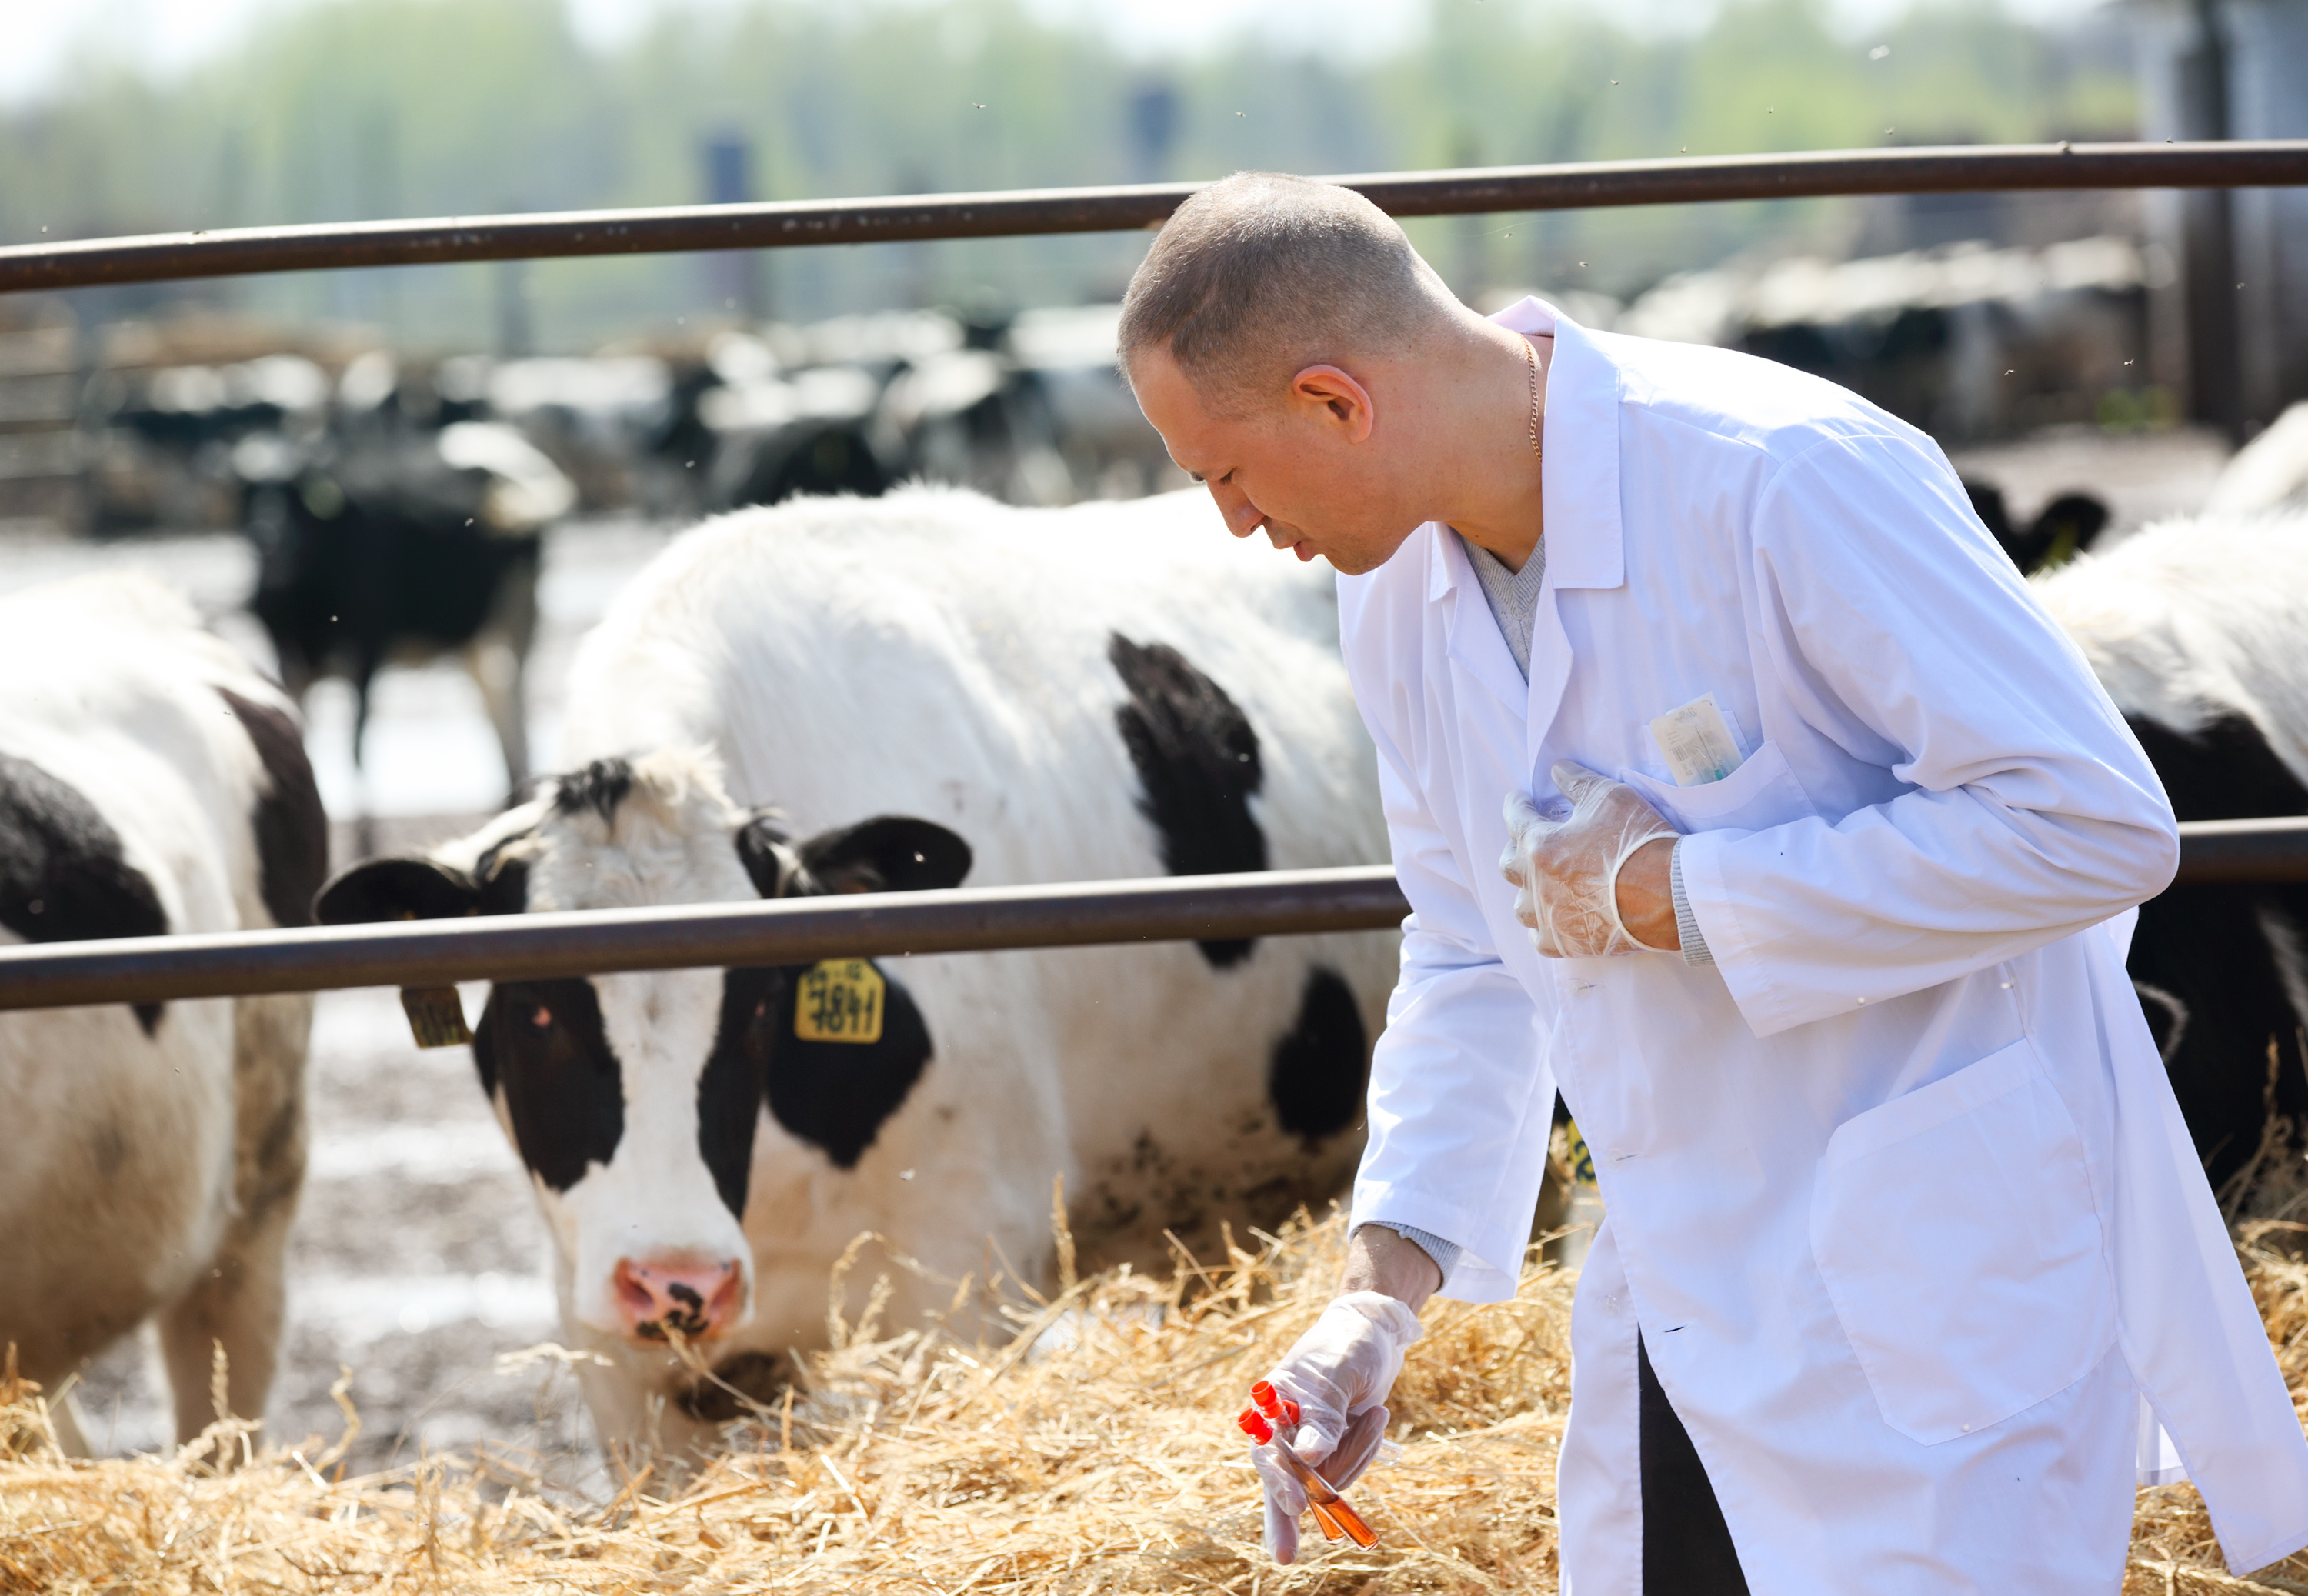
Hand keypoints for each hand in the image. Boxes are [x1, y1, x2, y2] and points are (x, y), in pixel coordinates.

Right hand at [1252, 1291, 1421, 1563]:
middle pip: (1285, 1481)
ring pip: (1327, 1479)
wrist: (1374, 1336)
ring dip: (1357, 1453)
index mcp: (1270, 1406)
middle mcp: (1283, 1431)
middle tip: (1284, 1558)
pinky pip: (1349, 1471)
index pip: (1267, 1451)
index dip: (1279, 1479)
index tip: (1294, 1504)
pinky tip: (1375, 1415)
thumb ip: (1322, 1415)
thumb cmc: (1347, 1345)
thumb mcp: (1336, 1373)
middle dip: (1287, 1516)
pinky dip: (1365, 1450)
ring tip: (1374, 1412)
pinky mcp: (1333, 1453)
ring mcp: (1308, 1446)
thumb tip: (1308, 1457)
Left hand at [1501, 761, 1680, 957]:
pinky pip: (1539, 937)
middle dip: (1516, 847)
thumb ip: (1578, 782)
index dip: (1516, 805)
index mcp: (1541, 845)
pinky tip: (1552, 917)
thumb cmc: (1640, 842)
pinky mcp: (1566, 943)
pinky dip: (1542, 926)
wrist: (1670, 894)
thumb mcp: (1611, 797)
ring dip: (1527, 890)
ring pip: (1521, 905)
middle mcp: (1537, 883)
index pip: (1515, 819)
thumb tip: (1557, 771)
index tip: (1519, 799)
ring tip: (1539, 882)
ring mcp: (1549, 916)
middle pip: (1509, 863)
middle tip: (1529, 840)